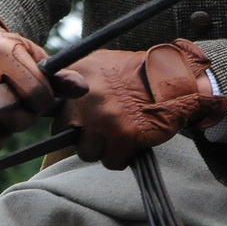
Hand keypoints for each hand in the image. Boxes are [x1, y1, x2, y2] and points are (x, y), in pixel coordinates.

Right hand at [0, 14, 68, 155]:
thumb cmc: (8, 55)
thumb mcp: (33, 57)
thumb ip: (58, 76)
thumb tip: (82, 89)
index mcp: (3, 54)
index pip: (36, 93)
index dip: (45, 101)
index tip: (40, 97)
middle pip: (16, 118)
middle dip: (25, 118)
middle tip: (20, 106)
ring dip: (5, 131)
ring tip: (3, 113)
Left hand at [53, 40, 226, 169]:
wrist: (174, 80)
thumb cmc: (138, 73)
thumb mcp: (101, 64)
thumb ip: (76, 80)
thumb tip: (54, 98)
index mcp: (78, 75)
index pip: (52, 108)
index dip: (65, 118)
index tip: (73, 122)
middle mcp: (86, 96)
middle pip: (66, 134)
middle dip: (83, 135)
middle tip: (103, 128)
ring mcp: (104, 117)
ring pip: (87, 152)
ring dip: (102, 148)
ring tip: (118, 134)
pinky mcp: (123, 135)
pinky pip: (111, 161)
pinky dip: (122, 156)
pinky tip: (132, 141)